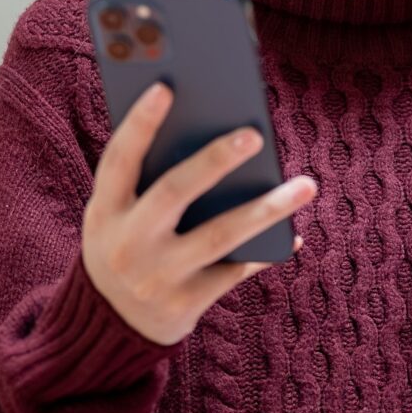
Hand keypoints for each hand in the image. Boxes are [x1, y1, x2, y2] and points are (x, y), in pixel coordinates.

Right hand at [81, 82, 314, 346]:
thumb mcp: (116, 215)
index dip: (139, 124)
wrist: (111, 325)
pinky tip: (293, 234)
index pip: (118, 160)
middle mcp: (127, 244)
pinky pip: (235, 271)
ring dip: (268, 208)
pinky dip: (267, 251)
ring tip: (307, 185)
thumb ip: (146, 179)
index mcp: (104, 212)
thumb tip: (211, 129)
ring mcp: (157, 277)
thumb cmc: (126, 244)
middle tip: (255, 134)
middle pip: (174, 192)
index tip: (165, 87)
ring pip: (220, 235)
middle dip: (215, 160)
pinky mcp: (186, 304)